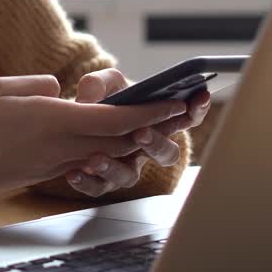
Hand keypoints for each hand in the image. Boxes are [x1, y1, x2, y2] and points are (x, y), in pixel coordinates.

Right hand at [0, 74, 188, 206]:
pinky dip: (103, 148)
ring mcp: (55, 162)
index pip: (116, 117)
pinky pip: (84, 159)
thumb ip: (40, 85)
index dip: (151, 111)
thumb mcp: (4, 87)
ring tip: (152, 122)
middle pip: (121, 138)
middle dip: (153, 126)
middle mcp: (62, 145)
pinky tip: (108, 138)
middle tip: (178, 112)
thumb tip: (62, 90)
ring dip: (131, 138)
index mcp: (54, 119)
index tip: (176, 102)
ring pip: (106, 150)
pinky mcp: (46, 172)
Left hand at [64, 68, 211, 197]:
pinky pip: (99, 188)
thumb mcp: (103, 84)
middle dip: (157, 143)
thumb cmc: (101, 100)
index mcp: (155, 122)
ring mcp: (126, 167)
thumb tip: (90, 99)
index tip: (199, 97)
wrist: (73, 122)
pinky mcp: (102, 181)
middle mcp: (146, 149)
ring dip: (115, 168)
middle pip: (166, 153)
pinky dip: (87, 182)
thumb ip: (99, 83)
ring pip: (130, 176)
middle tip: (141, 133)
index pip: (185, 117)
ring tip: (96, 159)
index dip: (196, 109)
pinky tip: (73, 172)